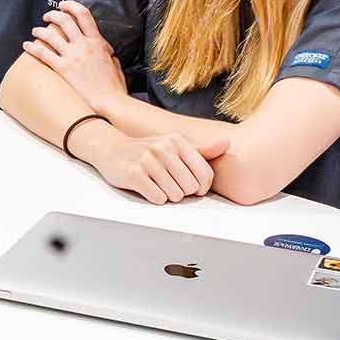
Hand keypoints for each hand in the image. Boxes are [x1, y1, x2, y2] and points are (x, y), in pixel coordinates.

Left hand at [25, 2, 128, 109]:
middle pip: (64, 21)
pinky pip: (43, 53)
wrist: (110, 101)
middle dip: (53, 15)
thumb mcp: (115, 63)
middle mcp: (84, 45)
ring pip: (51, 35)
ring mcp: (72, 56)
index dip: (71, 6)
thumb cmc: (114, 87)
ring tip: (35, 30)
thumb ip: (107, 53)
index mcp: (97, 42)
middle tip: (48, 16)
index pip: (84, 15)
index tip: (64, 6)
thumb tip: (105, 50)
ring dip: (40, 30)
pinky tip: (26, 46)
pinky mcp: (63, 68)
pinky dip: (33, 47)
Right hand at [89, 132, 226, 204]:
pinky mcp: (134, 175)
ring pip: (175, 195)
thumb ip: (201, 149)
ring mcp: (147, 161)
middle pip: (190, 188)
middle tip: (168, 183)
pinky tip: (147, 188)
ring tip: (157, 184)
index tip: (191, 187)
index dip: (201, 188)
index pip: (205, 175)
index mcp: (177, 141)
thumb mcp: (173, 146)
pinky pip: (158, 198)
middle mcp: (163, 148)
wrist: (111, 149)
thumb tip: (227, 142)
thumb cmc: (147, 151)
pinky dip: (154, 198)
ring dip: (167, 195)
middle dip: (181, 191)